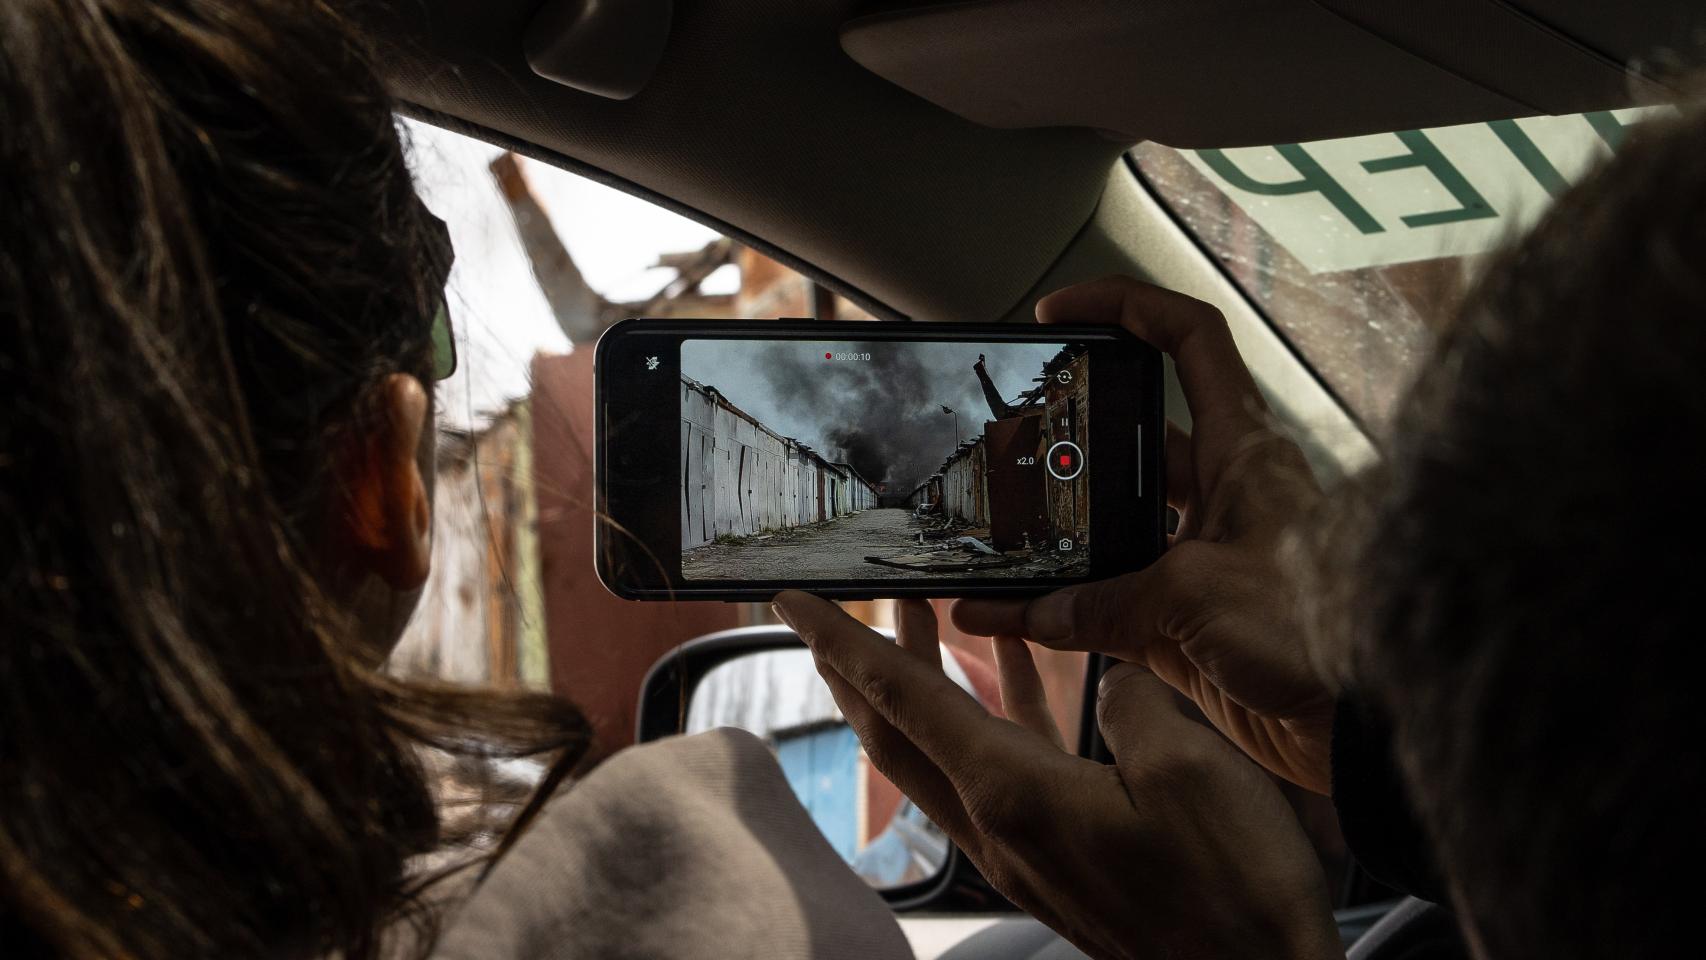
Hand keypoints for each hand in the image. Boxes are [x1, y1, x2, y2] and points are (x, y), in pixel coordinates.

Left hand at [772, 594, 1339, 959]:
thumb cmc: (1230, 892)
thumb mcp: (1188, 770)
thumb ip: (1132, 701)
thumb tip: (1109, 679)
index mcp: (1011, 792)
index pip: (900, 698)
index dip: (842, 641)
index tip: (792, 602)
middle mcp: (996, 825)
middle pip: (895, 730)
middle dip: (862, 662)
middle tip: (848, 604)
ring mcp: (1020, 849)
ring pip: (940, 751)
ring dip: (922, 684)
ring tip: (927, 619)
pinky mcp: (1052, 862)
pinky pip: (998, 770)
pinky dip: (994, 713)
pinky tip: (1019, 677)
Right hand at [954, 277, 1337, 793]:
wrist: (1365, 729)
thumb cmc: (1319, 635)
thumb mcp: (1194, 598)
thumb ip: (1103, 604)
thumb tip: (1031, 612)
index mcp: (1240, 451)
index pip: (1189, 341)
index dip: (1126, 307)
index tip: (1063, 311)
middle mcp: (1220, 495)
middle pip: (1127, 441)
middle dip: (1065, 442)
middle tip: (1005, 446)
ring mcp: (1201, 558)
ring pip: (1110, 531)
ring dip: (1054, 542)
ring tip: (992, 539)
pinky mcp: (1189, 623)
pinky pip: (1106, 607)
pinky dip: (1059, 614)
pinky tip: (1011, 620)